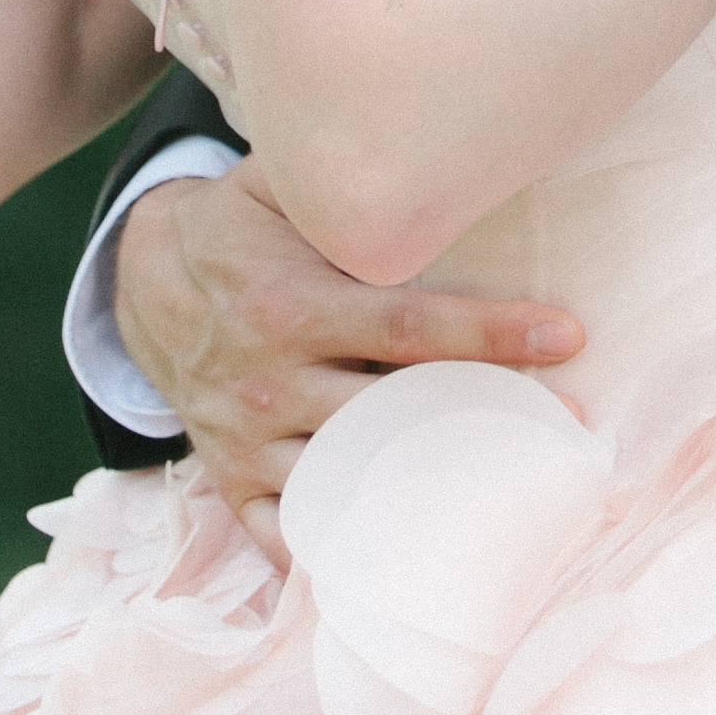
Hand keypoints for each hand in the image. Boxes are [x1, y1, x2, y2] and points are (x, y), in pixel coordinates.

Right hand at [113, 157, 583, 565]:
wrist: (145, 280)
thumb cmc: (243, 228)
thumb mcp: (281, 190)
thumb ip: (348, 188)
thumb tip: (443, 145)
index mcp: (293, 305)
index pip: (409, 326)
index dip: (491, 333)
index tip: (567, 335)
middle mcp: (273, 379)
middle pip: (394, 415)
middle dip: (485, 422)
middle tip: (569, 430)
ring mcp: (251, 439)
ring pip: (353, 482)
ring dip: (430, 494)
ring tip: (513, 505)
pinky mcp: (234, 480)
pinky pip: (286, 537)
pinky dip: (338, 560)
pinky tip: (408, 569)